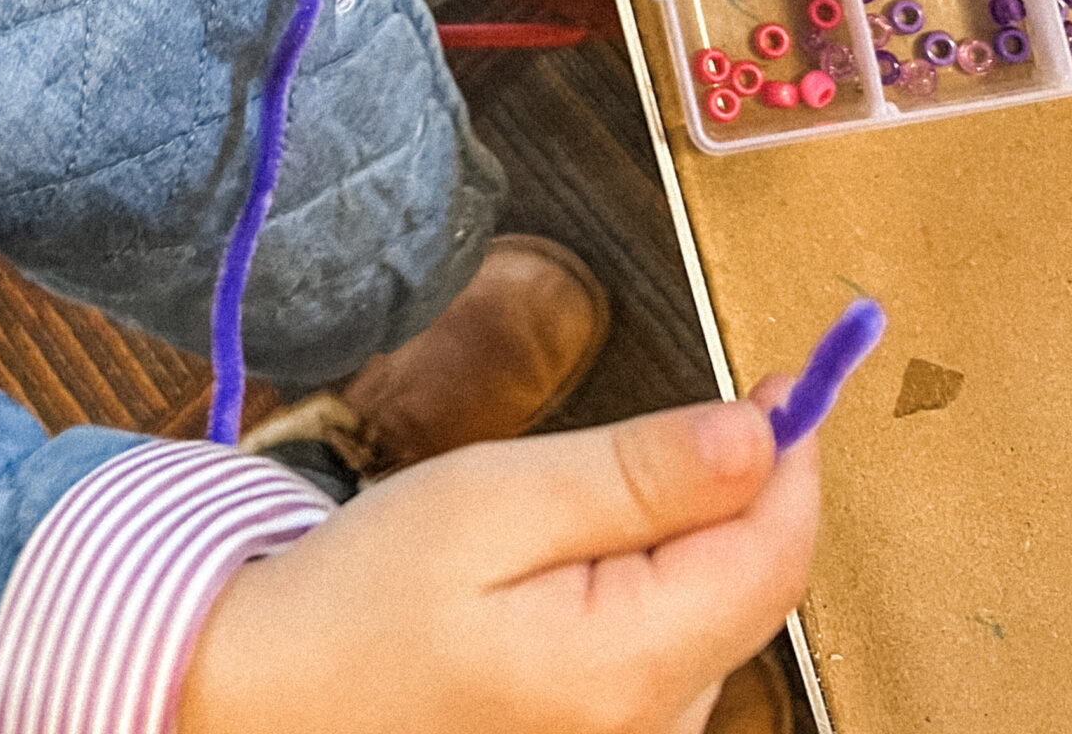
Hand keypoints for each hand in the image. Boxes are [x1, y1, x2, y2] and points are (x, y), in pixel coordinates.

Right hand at [176, 389, 817, 733]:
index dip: (792, 454)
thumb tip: (759, 435)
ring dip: (687, 542)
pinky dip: (653, 591)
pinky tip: (574, 569)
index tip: (788, 376)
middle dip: (731, 492)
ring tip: (577, 507)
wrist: (278, 694)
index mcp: (628, 672)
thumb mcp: (492, 499)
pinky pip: (672, 656)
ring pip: (716, 618)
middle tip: (670, 420)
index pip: (774, 554)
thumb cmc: (366, 597)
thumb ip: (635, 473)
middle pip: (752, 586)